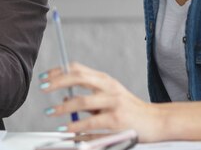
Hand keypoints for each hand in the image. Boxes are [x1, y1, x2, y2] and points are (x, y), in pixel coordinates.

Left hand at [40, 62, 162, 141]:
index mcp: (105, 79)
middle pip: (78, 78)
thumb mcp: (109, 96)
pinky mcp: (118, 121)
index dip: (58, 71)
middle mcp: (109, 87)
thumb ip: (89, 94)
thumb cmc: (130, 109)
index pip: (77, 68)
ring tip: (52, 113)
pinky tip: (68, 131)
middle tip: (43, 88)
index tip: (44, 77)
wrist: (158, 121)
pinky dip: (77, 128)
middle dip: (57, 82)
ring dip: (64, 108)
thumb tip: (65, 96)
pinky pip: (92, 124)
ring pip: (83, 102)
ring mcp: (114, 103)